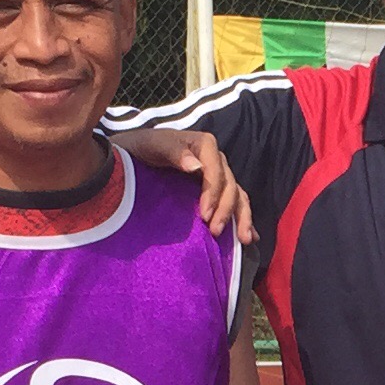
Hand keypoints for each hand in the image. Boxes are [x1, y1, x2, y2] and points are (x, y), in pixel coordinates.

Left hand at [123, 126, 254, 242]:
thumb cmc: (143, 148)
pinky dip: (243, 220)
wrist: (134, 155)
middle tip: (215, 231)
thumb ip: (173, 151)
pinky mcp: (215, 191)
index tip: (205, 214)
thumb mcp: (153, 145)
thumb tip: (196, 167)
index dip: (214, 192)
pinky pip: (234, 204)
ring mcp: (217, 177)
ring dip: (242, 218)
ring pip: (237, 196)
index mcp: (204, 145)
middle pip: (230, 185)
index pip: (216, 169)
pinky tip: (251, 237)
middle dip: (226, 210)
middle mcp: (215, 160)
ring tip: (244, 239)